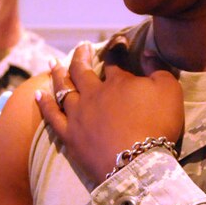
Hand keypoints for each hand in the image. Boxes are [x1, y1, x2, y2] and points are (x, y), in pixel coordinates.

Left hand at [36, 42, 182, 186]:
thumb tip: (146, 51)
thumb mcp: (168, 90)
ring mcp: (78, 114)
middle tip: (80, 46)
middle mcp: (93, 94)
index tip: (115, 42)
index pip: (113, 61)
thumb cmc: (157, 124)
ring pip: (63, 89)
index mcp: (118, 82)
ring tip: (52, 63)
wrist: (136, 162)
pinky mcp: (69, 135)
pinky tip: (37, 94)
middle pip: (82, 71)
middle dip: (81, 56)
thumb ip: (157, 67)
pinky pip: (51, 115)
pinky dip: (44, 103)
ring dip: (57, 74)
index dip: (114, 50)